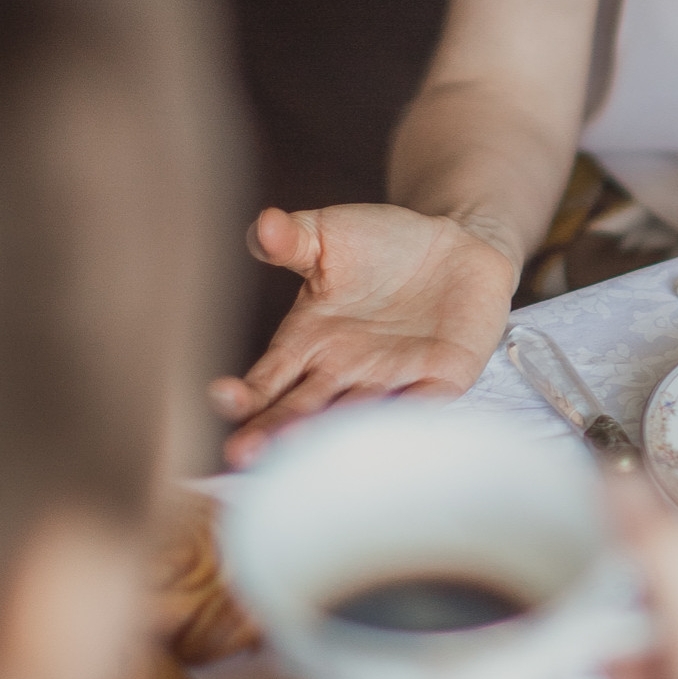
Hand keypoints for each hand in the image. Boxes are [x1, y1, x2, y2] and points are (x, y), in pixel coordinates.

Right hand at [209, 204, 515, 465]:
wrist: (455, 244)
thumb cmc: (381, 244)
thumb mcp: (328, 235)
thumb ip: (293, 238)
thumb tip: (263, 225)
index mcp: (308, 343)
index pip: (268, 379)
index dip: (244, 393)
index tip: (223, 397)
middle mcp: (344, 372)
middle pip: (301, 411)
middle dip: (272, 432)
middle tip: (244, 453)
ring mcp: (392, 380)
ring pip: (357, 414)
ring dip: (332, 432)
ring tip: (300, 444)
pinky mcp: (442, 377)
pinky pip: (423, 402)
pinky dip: (408, 416)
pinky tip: (387, 432)